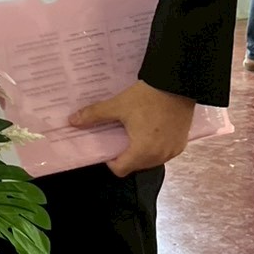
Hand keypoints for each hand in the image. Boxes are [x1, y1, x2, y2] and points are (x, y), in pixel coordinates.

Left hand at [69, 80, 195, 177]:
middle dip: (125, 155)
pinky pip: (163, 152)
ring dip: (141, 152)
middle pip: (135, 166)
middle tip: (120, 136)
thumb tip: (72, 121)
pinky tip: (151, 130)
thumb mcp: (118, 105)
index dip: (110, 161)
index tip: (108, 145)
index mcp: (142, 152)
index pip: (121, 170)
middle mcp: (159, 157)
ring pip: (150, 160)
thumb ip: (94, 115)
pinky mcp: (182, 143)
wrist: (177, 84)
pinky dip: (155, 146)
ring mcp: (173, 151)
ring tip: (135, 132)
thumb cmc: (147, 97)